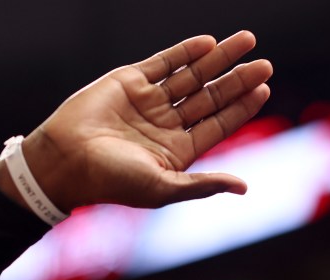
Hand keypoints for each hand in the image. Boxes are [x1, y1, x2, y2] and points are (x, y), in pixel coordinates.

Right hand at [0, 30, 272, 212]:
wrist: (64, 159)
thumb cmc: (112, 181)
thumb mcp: (163, 187)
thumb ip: (204, 184)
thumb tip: (244, 187)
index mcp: (176, 151)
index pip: (217, 124)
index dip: (240, 107)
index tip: (263, 89)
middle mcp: (165, 125)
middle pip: (210, 97)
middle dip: (237, 80)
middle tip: (265, 64)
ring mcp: (148, 101)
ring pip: (192, 76)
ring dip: (219, 59)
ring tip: (247, 41)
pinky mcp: (129, 82)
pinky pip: (164, 62)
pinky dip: (186, 52)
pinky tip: (209, 44)